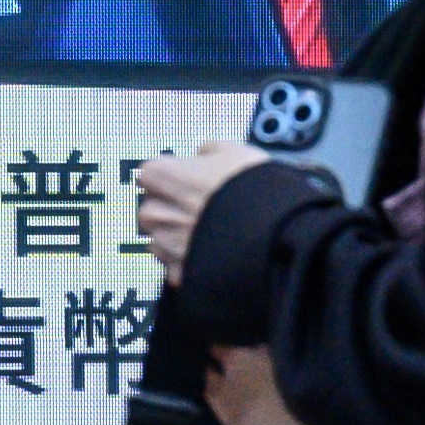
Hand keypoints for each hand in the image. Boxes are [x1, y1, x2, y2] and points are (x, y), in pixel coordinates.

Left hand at [134, 139, 266, 280]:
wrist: (274, 233)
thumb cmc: (252, 191)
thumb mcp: (232, 150)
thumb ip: (207, 151)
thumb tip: (204, 155)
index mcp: (162, 175)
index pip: (151, 173)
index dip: (173, 177)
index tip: (188, 180)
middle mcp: (156, 212)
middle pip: (152, 208)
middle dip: (171, 209)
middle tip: (202, 207)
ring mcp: (167, 245)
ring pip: (161, 239)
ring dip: (177, 236)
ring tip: (211, 232)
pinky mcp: (180, 274)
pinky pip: (176, 267)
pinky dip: (189, 261)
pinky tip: (213, 252)